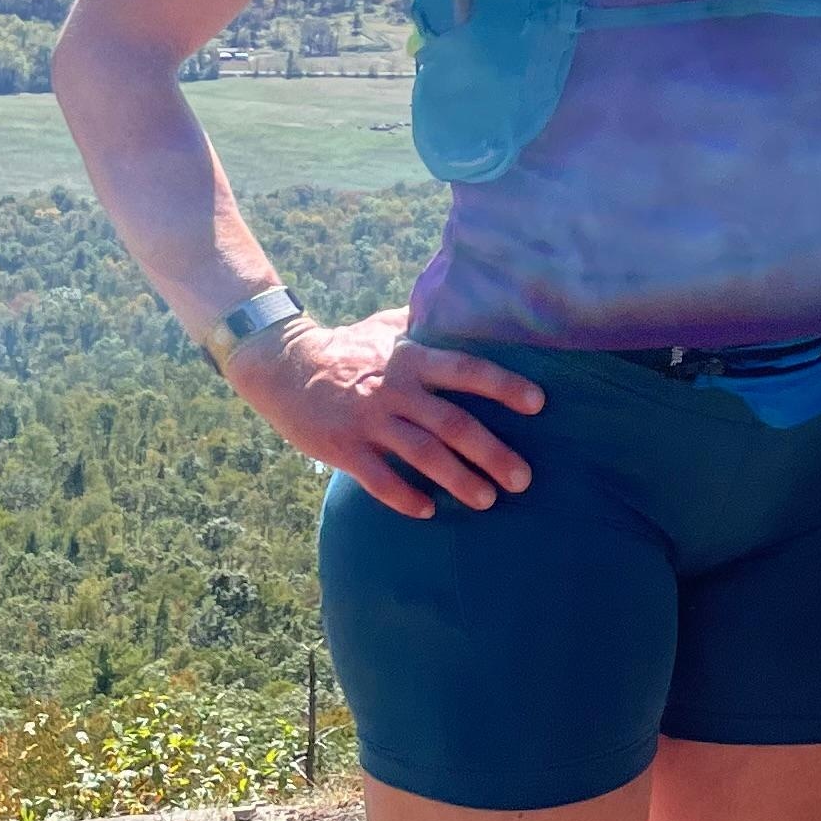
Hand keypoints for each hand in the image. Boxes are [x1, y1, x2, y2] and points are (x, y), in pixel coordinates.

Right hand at [219, 306, 544, 517]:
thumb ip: (424, 325)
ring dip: (458, 481)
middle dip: (492, 453)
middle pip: (454, 423)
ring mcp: (369, 420)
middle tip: (522, 478)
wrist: (282, 365)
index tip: (538, 403)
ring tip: (487, 500)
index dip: (504, 386)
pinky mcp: (343, 447)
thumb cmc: (344, 347)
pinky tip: (428, 511)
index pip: (467, 370)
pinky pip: (379, 479)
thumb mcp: (385, 327)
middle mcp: (395, 389)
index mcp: (410, 358)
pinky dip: (404, 498)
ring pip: (423, 456)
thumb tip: (465, 309)